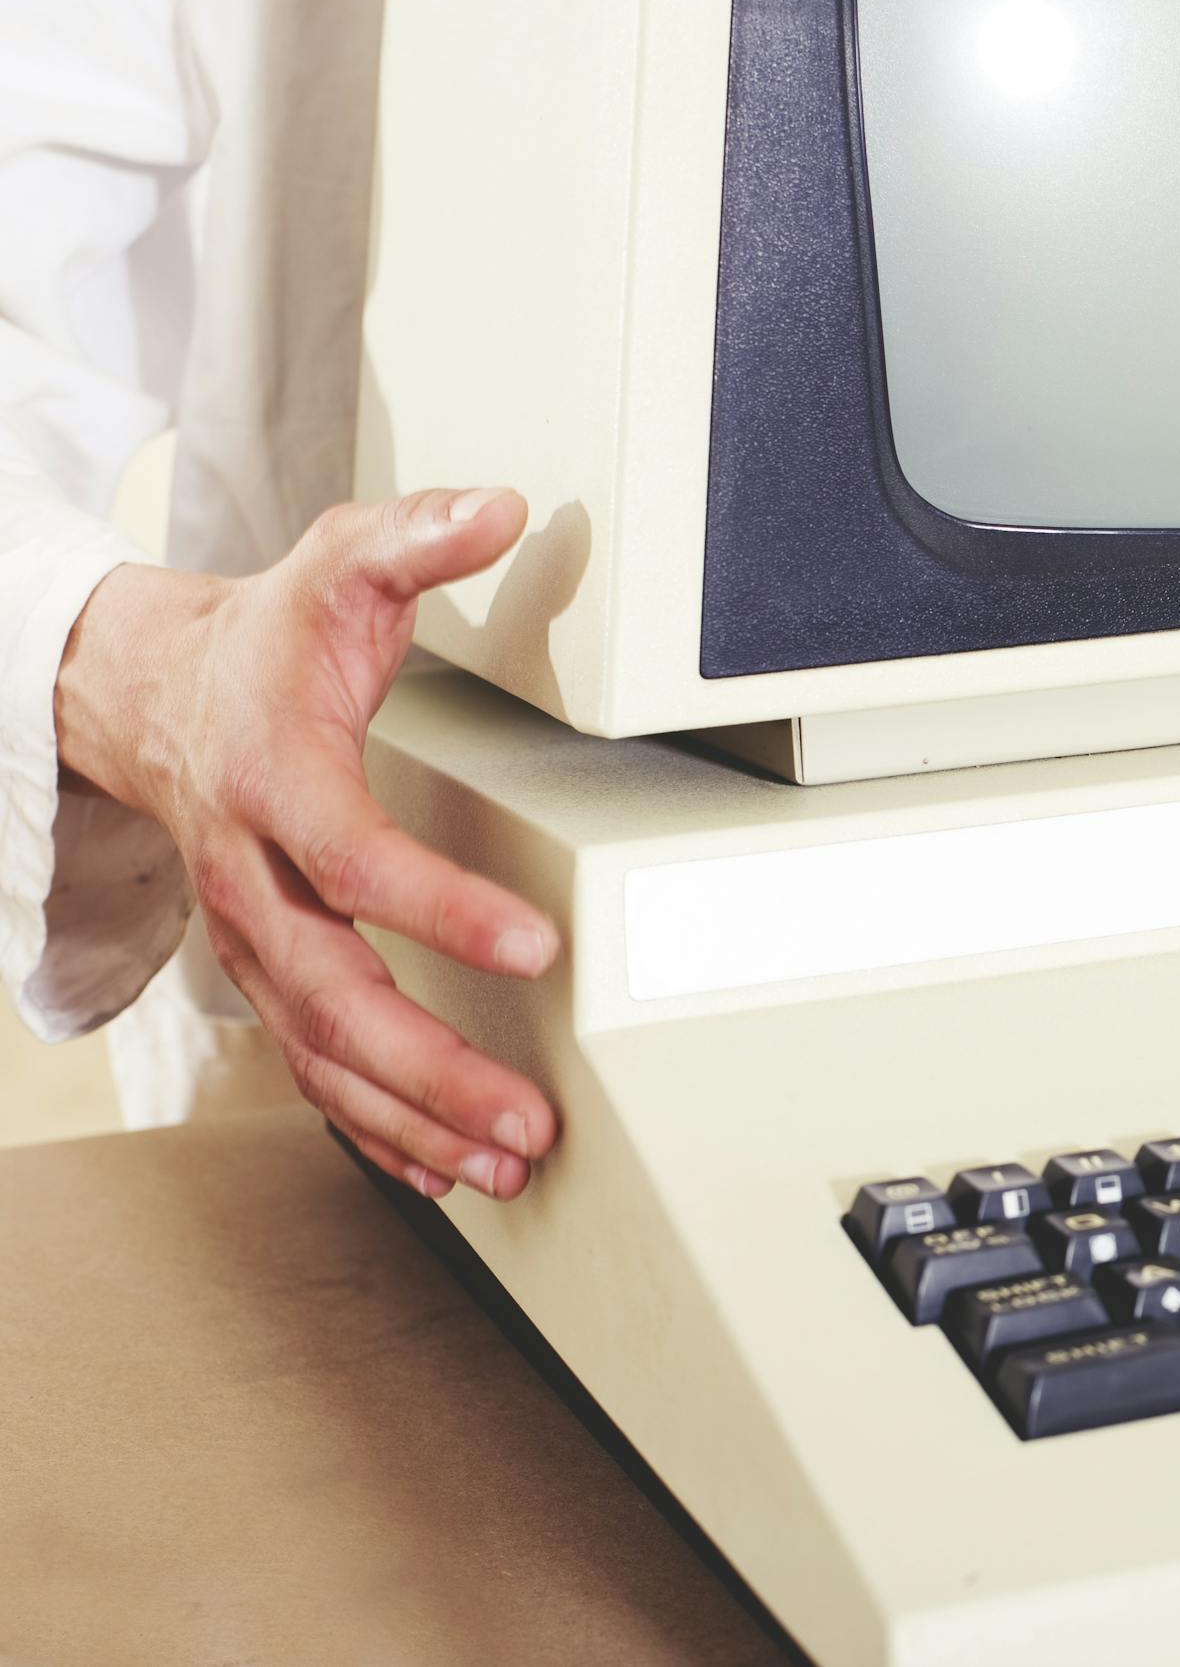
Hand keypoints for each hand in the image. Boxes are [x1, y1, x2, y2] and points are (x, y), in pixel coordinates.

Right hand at [55, 489, 559, 1199]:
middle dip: (432, 1069)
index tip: (536, 947)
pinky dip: (375, 1124)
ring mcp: (253, 936)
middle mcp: (251, 877)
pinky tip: (441, 1164)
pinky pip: (314, 1066)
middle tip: (526, 1116)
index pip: (355, 861)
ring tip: (507, 1159)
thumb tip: (501, 508)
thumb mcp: (333, 565)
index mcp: (274, 780)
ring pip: (323, 1053)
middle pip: (336, 997)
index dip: (441, 909)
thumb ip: (413, 536)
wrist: (150, 693)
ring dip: (415, 1117)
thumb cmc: (261, 641)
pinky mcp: (267, 970)